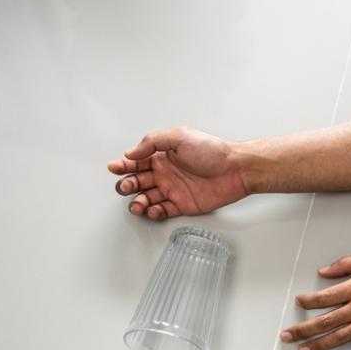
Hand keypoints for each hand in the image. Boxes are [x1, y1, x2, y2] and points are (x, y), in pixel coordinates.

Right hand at [108, 126, 247, 220]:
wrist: (236, 169)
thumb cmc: (212, 150)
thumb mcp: (179, 137)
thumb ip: (152, 142)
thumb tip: (131, 153)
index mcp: (162, 156)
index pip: (136, 162)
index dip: (123, 166)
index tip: (114, 168)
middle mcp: (165, 173)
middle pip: (138, 182)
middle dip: (127, 185)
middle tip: (126, 186)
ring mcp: (174, 190)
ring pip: (148, 199)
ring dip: (138, 202)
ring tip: (138, 204)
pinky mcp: (183, 205)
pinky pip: (164, 211)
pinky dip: (155, 212)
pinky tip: (153, 210)